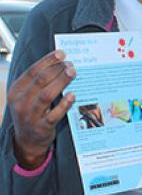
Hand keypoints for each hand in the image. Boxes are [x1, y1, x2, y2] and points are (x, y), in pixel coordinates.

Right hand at [8, 50, 75, 168]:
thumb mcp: (28, 96)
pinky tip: (72, 95)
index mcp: (16, 91)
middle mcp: (20, 102)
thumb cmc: (32, 111)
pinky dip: (64, 104)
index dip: (48, 61)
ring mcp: (30, 116)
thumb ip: (40, 82)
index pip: (32, 71)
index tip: (62, 53)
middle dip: (57, 70)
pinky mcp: (41, 127)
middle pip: (40, 81)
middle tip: (71, 64)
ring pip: (46, 95)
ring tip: (73, 72)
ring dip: (61, 82)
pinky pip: (54, 114)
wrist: (27, 141)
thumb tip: (62, 62)